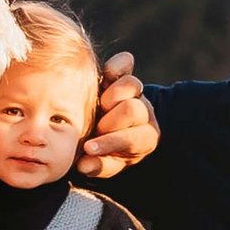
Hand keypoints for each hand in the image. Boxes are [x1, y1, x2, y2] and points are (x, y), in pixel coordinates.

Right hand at [78, 52, 159, 176]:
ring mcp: (135, 92)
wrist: (108, 131)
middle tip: (97, 127)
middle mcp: (144, 113)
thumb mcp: (106, 163)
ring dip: (111, 96)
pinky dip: (115, 66)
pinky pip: (125, 63)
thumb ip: (97, 165)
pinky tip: (104, 77)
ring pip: (131, 85)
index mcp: (145, 139)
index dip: (109, 143)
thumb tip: (83, 166)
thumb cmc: (108, 151)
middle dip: (109, 120)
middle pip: (131, 109)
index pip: (132, 139)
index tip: (88, 148)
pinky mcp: (123, 74)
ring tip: (99, 105)